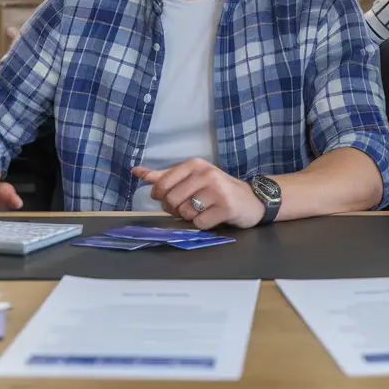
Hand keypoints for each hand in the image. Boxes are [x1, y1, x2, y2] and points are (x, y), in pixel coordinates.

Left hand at [132, 158, 264, 228]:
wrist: (250, 199)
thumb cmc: (217, 189)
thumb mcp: (191, 177)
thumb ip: (164, 176)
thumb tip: (137, 172)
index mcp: (194, 164)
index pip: (162, 184)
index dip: (162, 197)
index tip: (172, 198)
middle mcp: (205, 174)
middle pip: (172, 200)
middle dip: (177, 209)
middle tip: (191, 206)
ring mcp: (216, 190)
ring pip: (185, 212)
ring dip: (191, 217)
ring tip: (204, 210)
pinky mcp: (225, 207)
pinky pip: (199, 223)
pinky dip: (203, 225)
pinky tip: (213, 217)